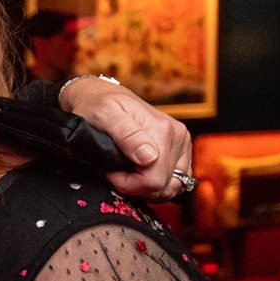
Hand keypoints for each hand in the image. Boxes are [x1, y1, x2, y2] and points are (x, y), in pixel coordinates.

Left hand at [61, 76, 193, 200]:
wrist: (102, 94)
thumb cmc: (98, 105)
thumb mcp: (104, 116)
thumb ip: (126, 135)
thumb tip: (149, 158)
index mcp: (162, 131)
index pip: (154, 181)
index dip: (129, 184)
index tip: (110, 172)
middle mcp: (177, 136)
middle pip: (164, 186)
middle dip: (137, 185)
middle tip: (115, 170)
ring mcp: (181, 143)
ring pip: (172, 186)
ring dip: (147, 186)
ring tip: (126, 170)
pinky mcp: (181, 149)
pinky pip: (175, 179)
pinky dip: (156, 181)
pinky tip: (138, 171)